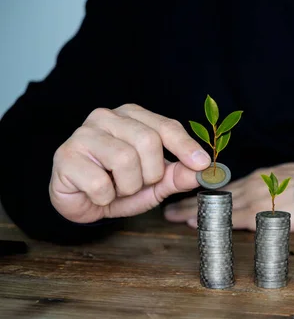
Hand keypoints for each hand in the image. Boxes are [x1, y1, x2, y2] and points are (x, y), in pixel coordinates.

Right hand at [50, 104, 210, 222]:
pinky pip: (100, 183)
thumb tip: (204, 170)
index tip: (203, 163)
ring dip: (127, 186)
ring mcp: (83, 133)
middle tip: (138, 184)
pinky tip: (97, 193)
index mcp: (132, 116)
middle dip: (150, 173)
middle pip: (148, 141)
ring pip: (125, 160)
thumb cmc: (119, 185)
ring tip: (116, 188)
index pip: (166, 126)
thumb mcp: (155, 183)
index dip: (186, 146)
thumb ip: (178, 175)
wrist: (82, 202)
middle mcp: (107, 117)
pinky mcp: (65, 156)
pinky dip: (105, 197)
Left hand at [164, 162, 293, 231]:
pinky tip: (197, 223)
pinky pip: (231, 217)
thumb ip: (270, 183)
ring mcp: (254, 198)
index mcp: (257, 177)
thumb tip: (262, 190)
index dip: (207, 194)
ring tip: (174, 216)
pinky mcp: (260, 212)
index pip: (226, 186)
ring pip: (217, 205)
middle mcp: (251, 185)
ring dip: (195, 211)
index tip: (191, 198)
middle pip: (216, 195)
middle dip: (192, 202)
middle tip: (171, 208)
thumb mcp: (285, 176)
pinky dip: (213, 220)